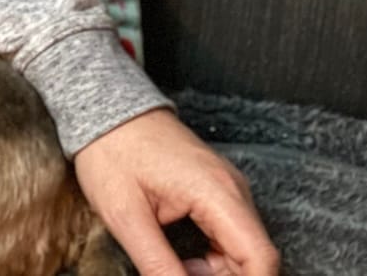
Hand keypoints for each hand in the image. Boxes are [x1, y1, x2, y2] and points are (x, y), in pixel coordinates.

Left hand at [73, 107, 278, 275]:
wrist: (104, 107)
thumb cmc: (110, 151)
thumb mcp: (125, 215)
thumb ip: (156, 263)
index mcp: (218, 192)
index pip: (261, 258)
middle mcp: (233, 188)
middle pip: (255, 256)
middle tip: (182, 275)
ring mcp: (227, 186)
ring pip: (244, 248)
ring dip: (219, 271)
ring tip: (179, 268)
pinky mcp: (216, 188)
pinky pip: (231, 234)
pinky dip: (215, 256)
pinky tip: (184, 257)